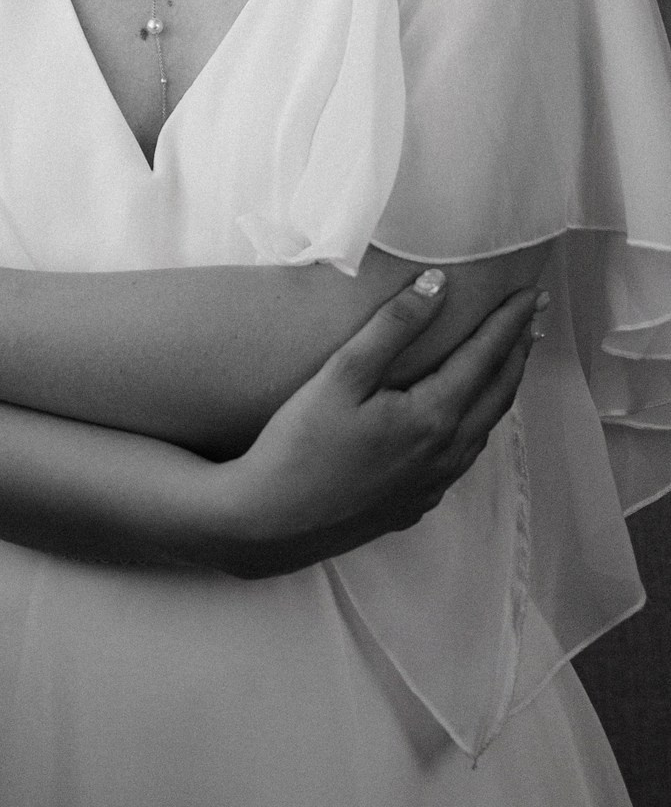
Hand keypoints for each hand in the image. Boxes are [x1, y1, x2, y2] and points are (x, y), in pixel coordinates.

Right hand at [224, 269, 544, 576]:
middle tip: (532, 316)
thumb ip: (392, 328)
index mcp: (433, 416)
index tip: (530, 292)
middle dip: (517, 350)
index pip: (485, 356)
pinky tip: (465, 417)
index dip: (508, 322)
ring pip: (485, 427)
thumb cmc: (301, 444)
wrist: (273, 522)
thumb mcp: (340, 376)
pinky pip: (464, 454)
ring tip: (508, 358)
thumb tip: (436, 284)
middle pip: (498, 392)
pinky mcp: (417, 503)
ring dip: (502, 386)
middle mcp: (446, 452)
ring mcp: (434, 483)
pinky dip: (479, 422)